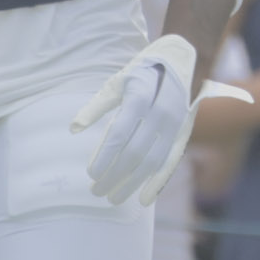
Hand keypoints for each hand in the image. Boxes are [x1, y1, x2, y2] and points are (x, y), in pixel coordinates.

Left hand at [70, 35, 252, 205]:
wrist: (185, 60)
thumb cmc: (144, 72)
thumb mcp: (118, 82)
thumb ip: (97, 106)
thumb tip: (73, 129)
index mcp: (141, 97)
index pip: (119, 134)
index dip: (105, 156)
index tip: (91, 174)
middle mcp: (160, 112)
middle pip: (134, 152)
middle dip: (114, 175)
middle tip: (96, 191)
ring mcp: (175, 124)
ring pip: (152, 161)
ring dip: (132, 183)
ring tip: (113, 198)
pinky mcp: (183, 132)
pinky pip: (171, 161)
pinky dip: (158, 182)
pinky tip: (144, 199)